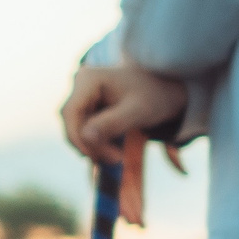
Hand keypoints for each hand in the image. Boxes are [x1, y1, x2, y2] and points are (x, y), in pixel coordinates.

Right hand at [60, 64, 187, 163]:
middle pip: (72, 122)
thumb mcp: (138, 112)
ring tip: (117, 156)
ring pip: (77, 128)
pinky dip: (96, 143)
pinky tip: (113, 150)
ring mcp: (84, 95)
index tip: (97, 158)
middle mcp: (81, 84)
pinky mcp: (89, 106)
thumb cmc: (156, 97)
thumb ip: (112, 124)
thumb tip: (85, 137)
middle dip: (89, 144)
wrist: (167, 90)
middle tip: (115, 159)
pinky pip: (84, 129)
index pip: (71, 113)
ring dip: (93, 146)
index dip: (77, 138)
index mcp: (89, 79)